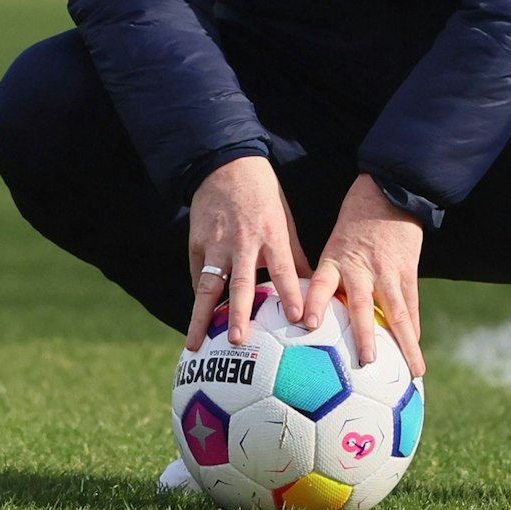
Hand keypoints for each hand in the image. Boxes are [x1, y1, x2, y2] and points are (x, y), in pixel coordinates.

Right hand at [185, 155, 306, 350]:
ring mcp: (216, 244)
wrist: (225, 166)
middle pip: (241, 283)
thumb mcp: (284, 219)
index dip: (292, 293)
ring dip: (202, 316)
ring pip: (208, 286)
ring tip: (196, 343)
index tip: (299, 318)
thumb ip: (294, 255)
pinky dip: (198, 299)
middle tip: (238, 341)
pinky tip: (196, 323)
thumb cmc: (262, 196)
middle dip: (239, 314)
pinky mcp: (196, 243)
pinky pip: (197, 276)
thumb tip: (314, 287)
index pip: (284, 269)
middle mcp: (243, 242)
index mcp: (271, 235)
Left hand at [304, 174, 424, 375]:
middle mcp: (361, 269)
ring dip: (405, 343)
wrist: (388, 192)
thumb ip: (325, 278)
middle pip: (363, 306)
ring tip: (412, 371)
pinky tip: (416, 353)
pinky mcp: (408, 272)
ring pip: (397, 312)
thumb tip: (306, 316)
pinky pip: (411, 306)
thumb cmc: (352, 224)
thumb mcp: (332, 244)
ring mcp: (388, 272)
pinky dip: (413, 331)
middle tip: (366, 362)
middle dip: (365, 335)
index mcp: (335, 260)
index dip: (316, 303)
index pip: (321, 283)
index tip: (308, 324)